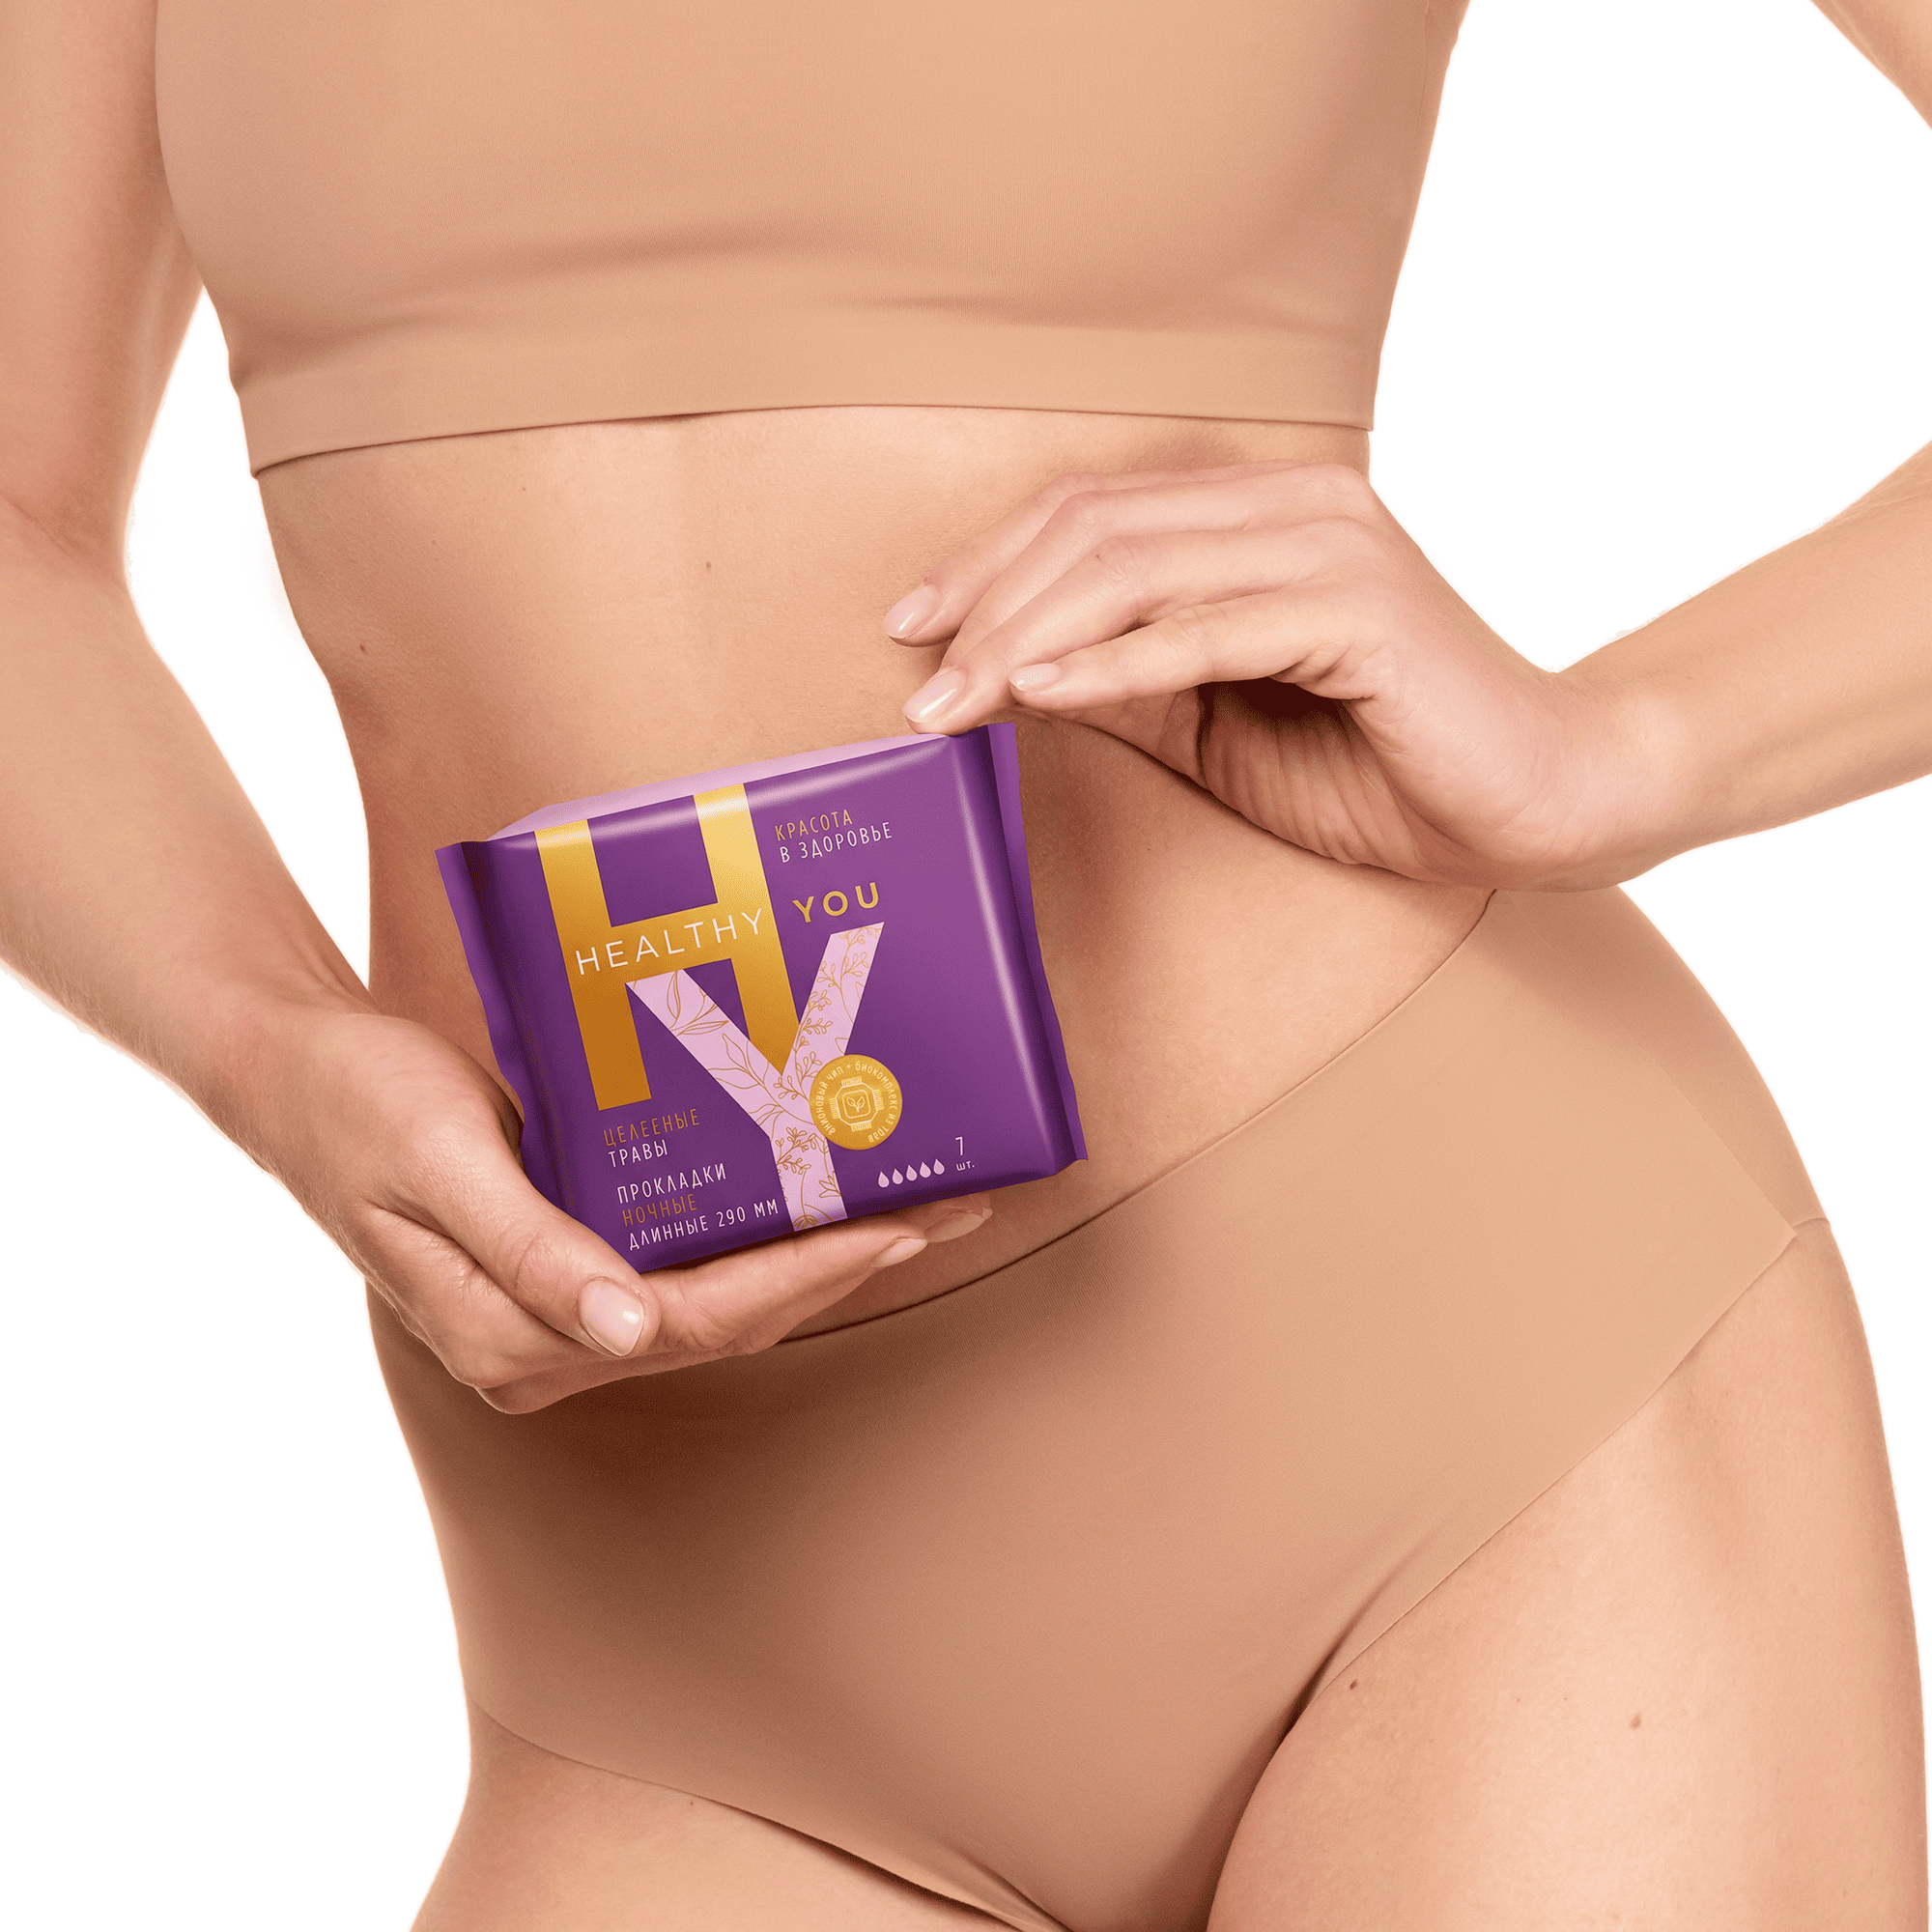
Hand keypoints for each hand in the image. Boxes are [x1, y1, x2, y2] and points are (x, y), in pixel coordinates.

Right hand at [229, 1001, 990, 1412]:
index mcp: (513, 1335)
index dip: (806, 1279)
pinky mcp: (570, 1263)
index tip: (898, 1228)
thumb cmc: (355, 1108)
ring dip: (819, 1256)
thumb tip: (625, 1331)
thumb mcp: (437, 1167)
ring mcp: (562, 1307)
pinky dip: (760, 1235)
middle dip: (844, 1269)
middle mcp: (548, 1340)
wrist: (289, 1072)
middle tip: (952, 1209)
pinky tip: (816, 1194)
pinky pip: (686, 1262)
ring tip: (916, 1203)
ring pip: (720, 1299)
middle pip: (729, 1321)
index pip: (695, 1320)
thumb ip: (530, 1252)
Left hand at [886, 462, 1647, 889]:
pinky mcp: (1359, 610)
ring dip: (1025, 637)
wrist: (1536, 801)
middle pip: (1092, 527)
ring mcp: (1329, 546)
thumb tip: (1010, 675)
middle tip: (914, 685)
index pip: (1090, 513)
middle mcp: (1293, 505)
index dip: (986, 565)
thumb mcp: (1217, 726)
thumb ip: (1128, 683)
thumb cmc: (1378, 765)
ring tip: (953, 701)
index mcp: (1260, 513)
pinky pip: (1203, 629)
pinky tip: (1040, 694)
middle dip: (986, 607)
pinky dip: (1113, 662)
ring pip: (1132, 567)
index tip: (911, 630)